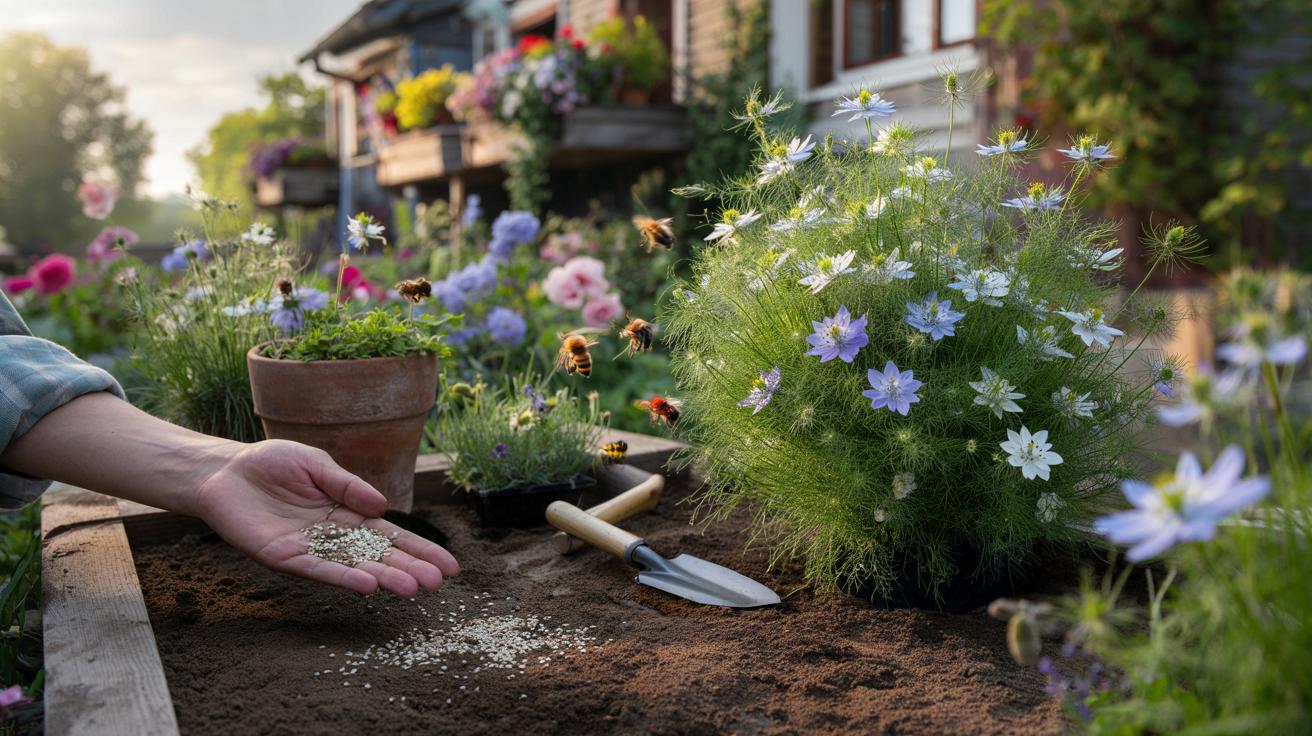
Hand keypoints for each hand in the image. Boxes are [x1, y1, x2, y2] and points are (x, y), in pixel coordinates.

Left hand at [191, 439, 458, 596]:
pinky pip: (317, 570)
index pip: (390, 535)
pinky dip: (342, 578)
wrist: (223, 471)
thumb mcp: (317, 465)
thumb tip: (383, 505)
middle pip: (378, 555)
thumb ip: (348, 485)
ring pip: (354, 567)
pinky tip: (367, 585)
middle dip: (409, 568)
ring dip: (383, 578)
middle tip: (437, 583)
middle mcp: (333, 537)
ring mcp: (310, 549)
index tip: (448, 566)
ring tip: (412, 588)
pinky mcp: (283, 556)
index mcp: (347, 513)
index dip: (419, 549)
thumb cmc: (271, 464)